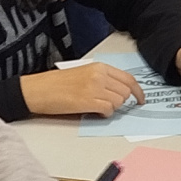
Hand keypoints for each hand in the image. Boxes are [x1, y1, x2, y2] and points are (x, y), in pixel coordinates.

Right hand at [20, 62, 145, 118]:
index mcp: (99, 67)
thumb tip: (118, 91)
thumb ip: (102, 78)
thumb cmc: (57, 83)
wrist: (39, 90)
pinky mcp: (88, 101)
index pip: (128, 78)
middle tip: (111, 105)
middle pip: (125, 91)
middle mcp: (99, 75)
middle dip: (122, 101)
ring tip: (98, 107)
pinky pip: (108, 110)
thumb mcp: (83, 73)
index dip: (138, 91)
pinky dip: (105, 114)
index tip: (140, 98)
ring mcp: (94, 88)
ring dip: (112, 108)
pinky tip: (96, 112)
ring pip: (118, 102)